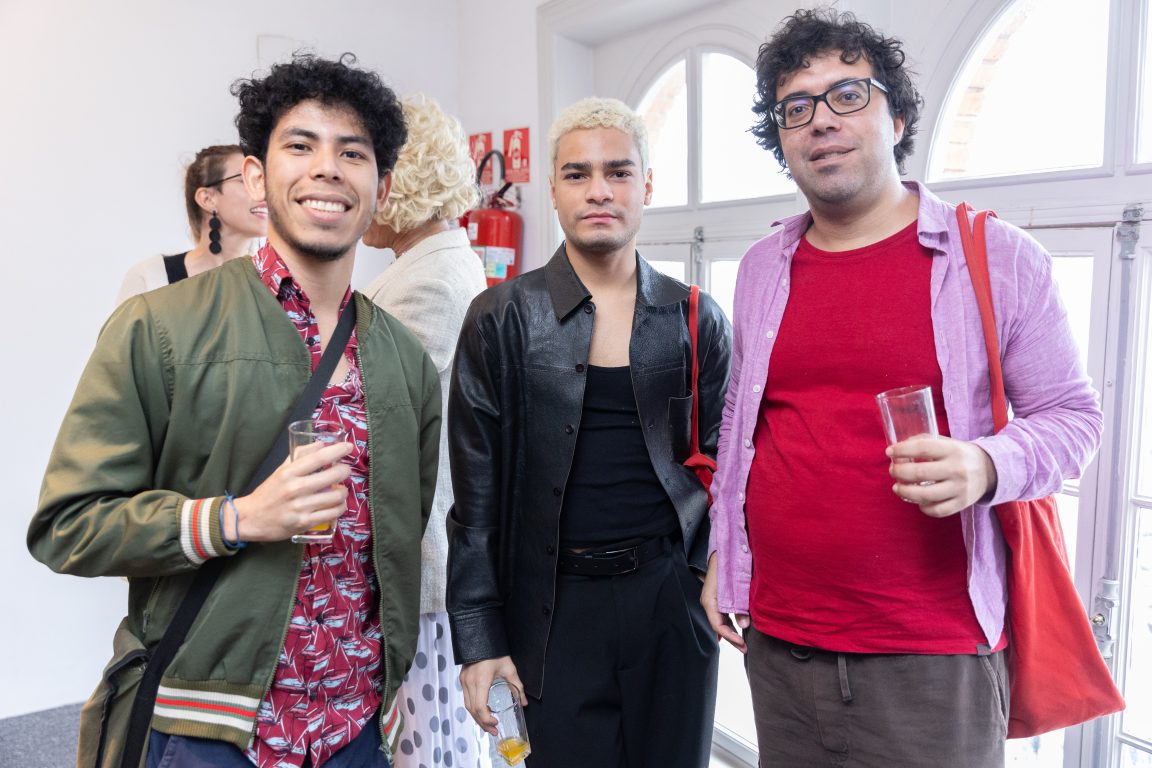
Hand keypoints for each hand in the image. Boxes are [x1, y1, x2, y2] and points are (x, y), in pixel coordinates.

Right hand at [229, 442, 352, 541]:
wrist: (250, 519)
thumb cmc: (268, 493)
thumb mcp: (280, 470)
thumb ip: (299, 456)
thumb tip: (320, 444)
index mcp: (289, 472)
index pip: (319, 458)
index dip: (338, 450)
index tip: (349, 447)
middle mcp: (295, 488)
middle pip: (333, 475)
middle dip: (345, 471)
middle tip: (345, 470)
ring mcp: (300, 507)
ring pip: (337, 496)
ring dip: (344, 491)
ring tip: (340, 489)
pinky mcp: (304, 523)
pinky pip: (333, 513)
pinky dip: (340, 507)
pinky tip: (337, 504)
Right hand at [460, 657, 524, 735]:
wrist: (481, 637)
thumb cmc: (496, 652)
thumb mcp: (509, 669)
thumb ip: (518, 687)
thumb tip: (524, 703)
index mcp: (481, 681)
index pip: (480, 707)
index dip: (487, 719)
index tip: (496, 723)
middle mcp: (469, 683)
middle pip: (472, 710)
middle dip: (482, 723)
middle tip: (493, 731)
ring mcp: (464, 681)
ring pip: (467, 706)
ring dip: (477, 717)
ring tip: (488, 725)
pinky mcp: (462, 679)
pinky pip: (466, 698)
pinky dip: (473, 708)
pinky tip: (482, 711)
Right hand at [701, 552, 748, 652]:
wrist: (725, 547)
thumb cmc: (730, 565)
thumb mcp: (737, 586)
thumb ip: (740, 605)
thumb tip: (744, 626)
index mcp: (709, 600)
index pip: (718, 625)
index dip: (730, 637)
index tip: (743, 644)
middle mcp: (708, 602)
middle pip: (718, 625)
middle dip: (731, 638)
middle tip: (745, 649)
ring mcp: (712, 599)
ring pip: (720, 620)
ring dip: (731, 632)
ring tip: (742, 643)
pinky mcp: (717, 596)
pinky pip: (722, 614)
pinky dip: (729, 623)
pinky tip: (734, 630)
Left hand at [886, 436, 997, 517]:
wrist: (988, 470)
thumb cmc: (958, 454)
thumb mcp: (946, 442)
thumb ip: (923, 442)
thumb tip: (898, 449)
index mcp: (953, 450)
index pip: (922, 448)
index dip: (902, 450)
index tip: (889, 452)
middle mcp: (957, 469)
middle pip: (920, 473)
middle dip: (899, 472)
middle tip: (892, 471)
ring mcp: (960, 489)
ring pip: (925, 495)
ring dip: (905, 491)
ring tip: (897, 487)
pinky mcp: (961, 504)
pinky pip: (936, 510)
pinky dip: (922, 507)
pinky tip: (917, 500)